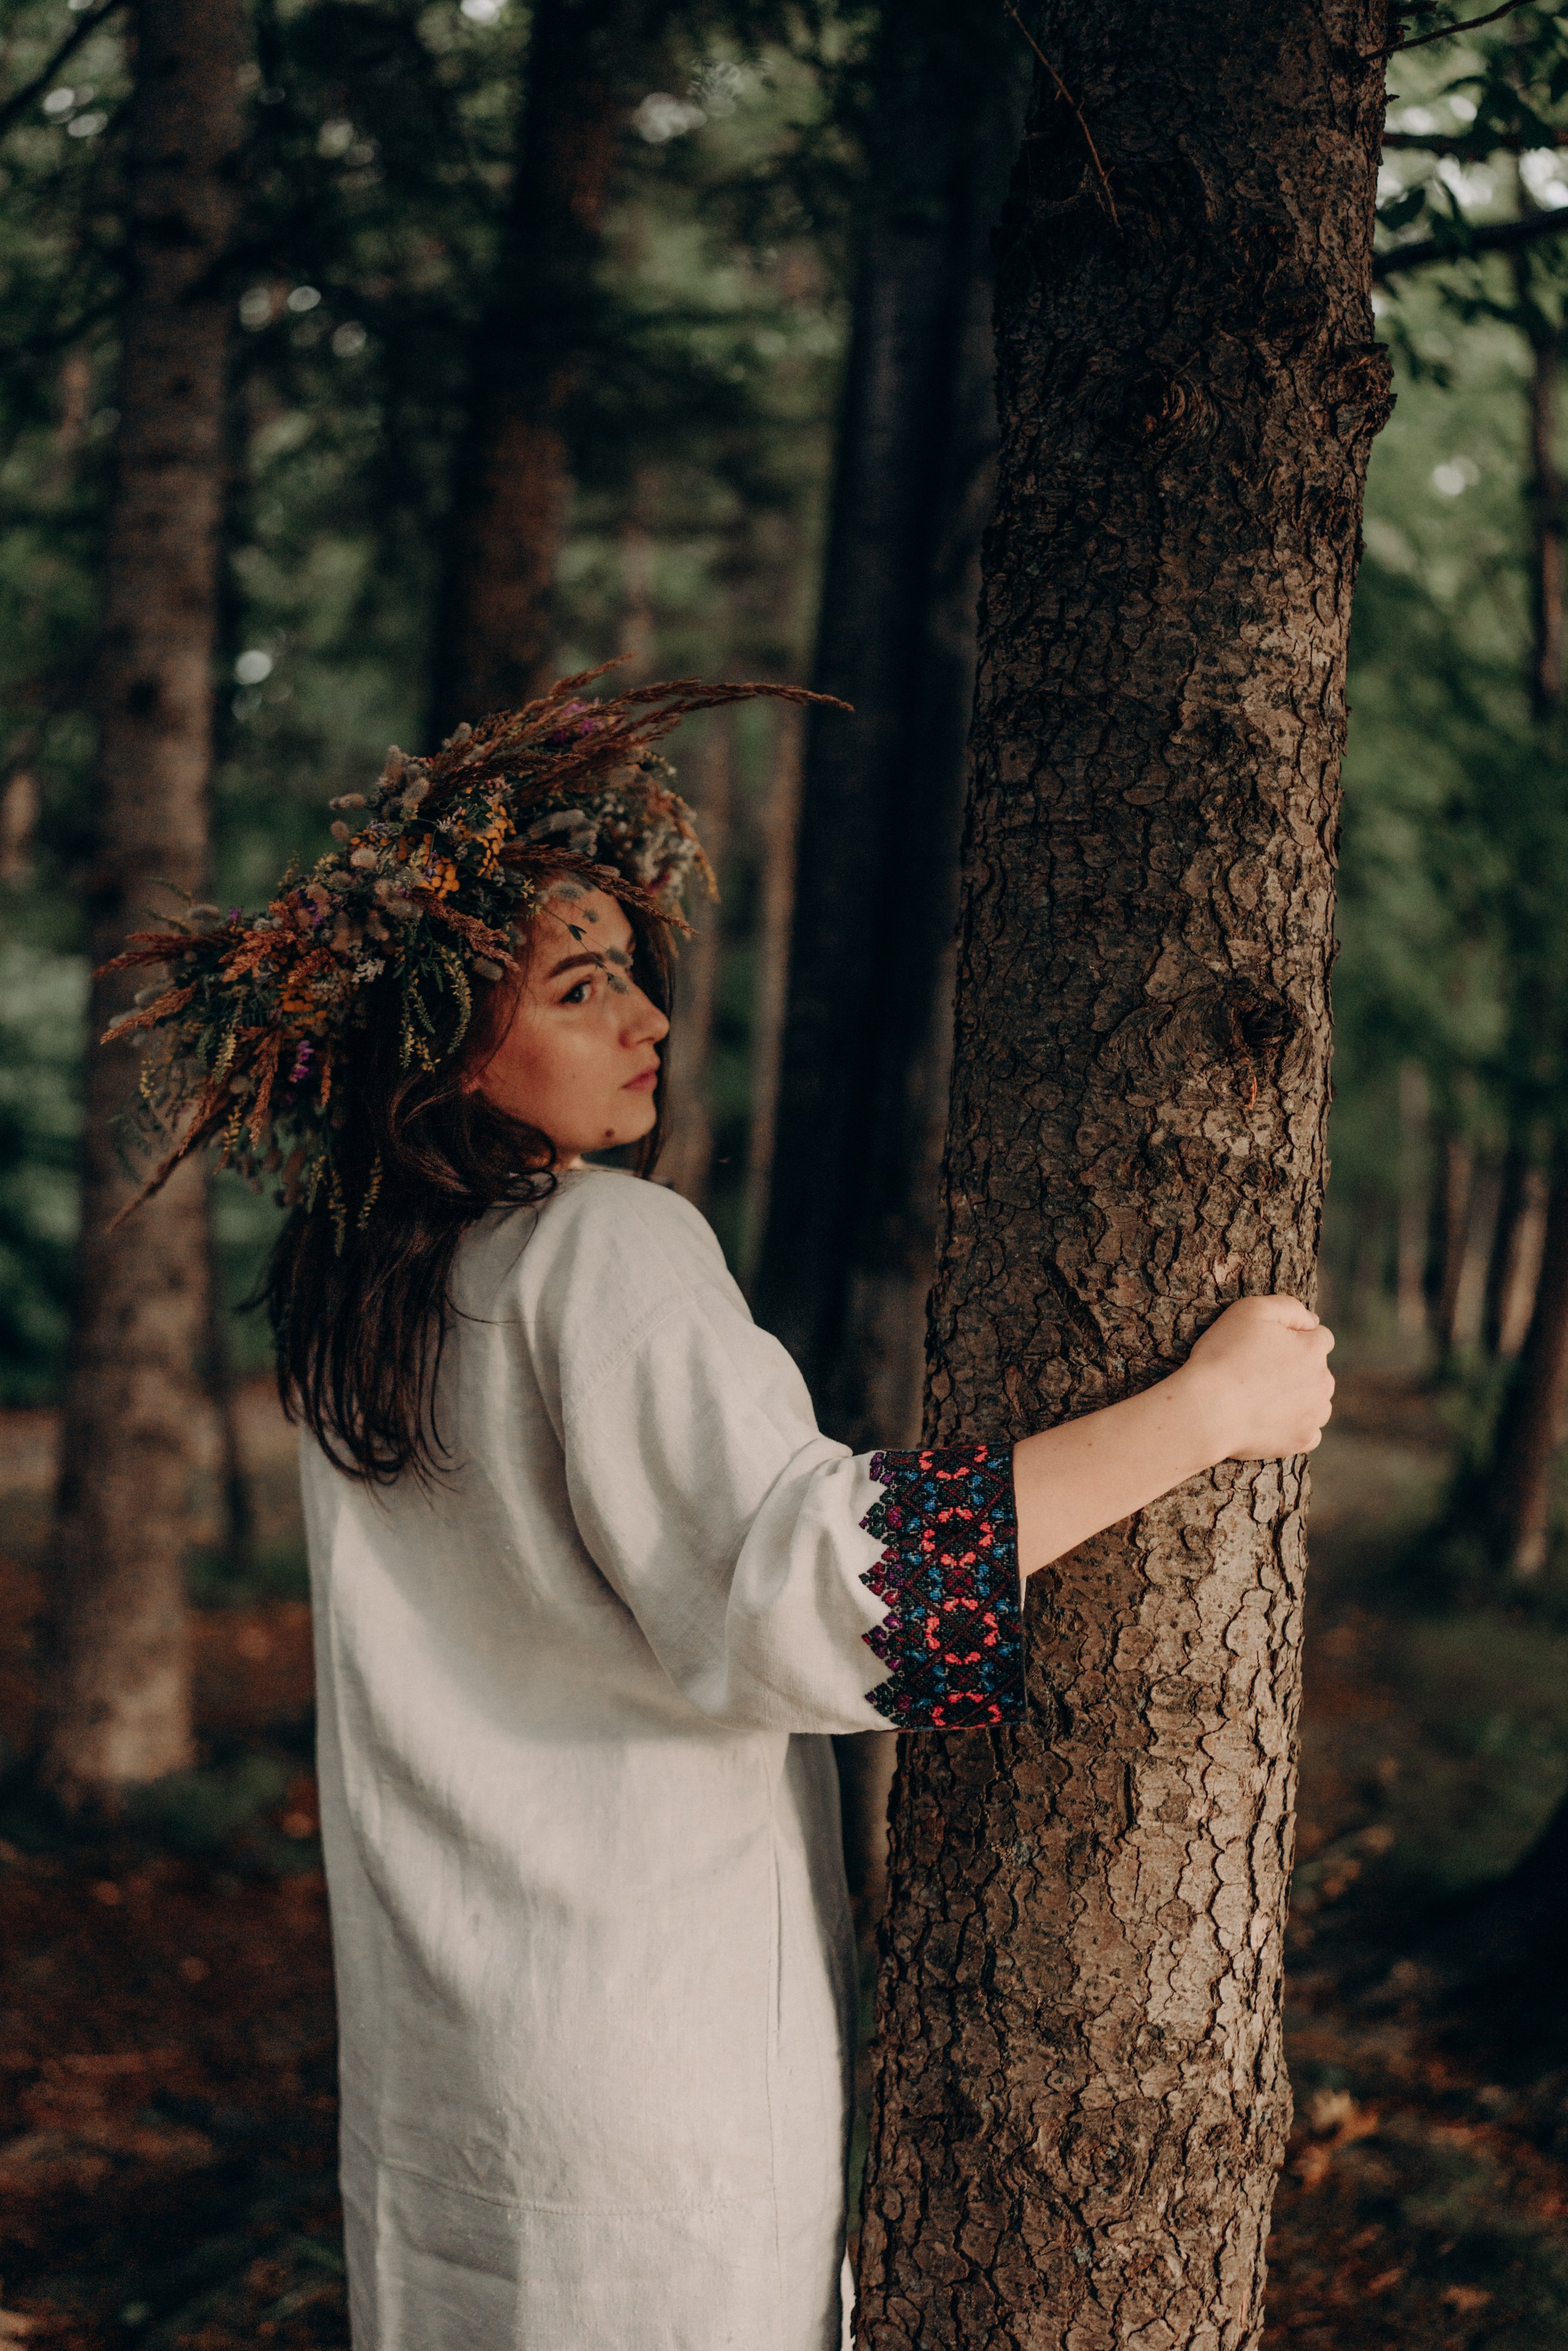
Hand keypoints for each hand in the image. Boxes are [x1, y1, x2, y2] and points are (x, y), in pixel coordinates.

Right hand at [1178, 1294, 1334, 1461]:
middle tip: (1260, 1372)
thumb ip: (1288, 1307)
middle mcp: (1323, 1383)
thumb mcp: (1251, 1310)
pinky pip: (1308, 1432)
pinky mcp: (1301, 1442)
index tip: (1268, 1346)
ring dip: (1299, 1398)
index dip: (1295, 1338)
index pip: (1320, 1337)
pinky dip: (1294, 1426)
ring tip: (1263, 1398)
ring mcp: (1314, 1416)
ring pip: (1316, 1401)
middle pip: (1319, 1371)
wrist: (1206, 1410)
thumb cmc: (1223, 1356)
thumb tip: (1312, 1321)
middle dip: (1299, 1369)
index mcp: (1314, 1350)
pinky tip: (1270, 1420)